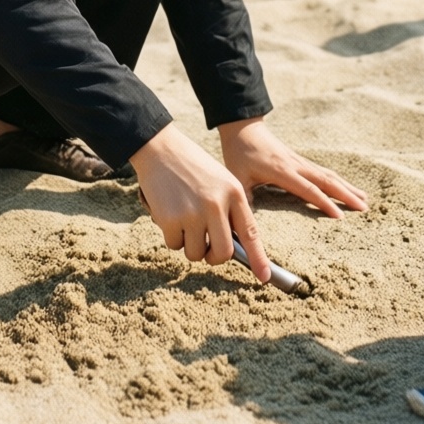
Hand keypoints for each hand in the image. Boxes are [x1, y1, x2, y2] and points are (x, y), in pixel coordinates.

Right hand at [130, 123, 272, 281]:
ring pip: (196, 253)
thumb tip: (231, 247)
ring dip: (189, 244)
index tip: (264, 277)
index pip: (250, 232)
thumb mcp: (219, 180)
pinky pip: (174, 245)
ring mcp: (193, 213)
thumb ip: (228, 209)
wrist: (160, 147)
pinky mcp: (170, 219)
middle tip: (206, 248)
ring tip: (183, 218)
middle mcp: (216, 204)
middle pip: (223, 253)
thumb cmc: (191, 166)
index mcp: (233, 192)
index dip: (258, 258)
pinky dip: (171, 236)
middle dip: (213, 256)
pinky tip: (168, 213)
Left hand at [218, 116, 366, 215]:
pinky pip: (322, 171)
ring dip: (346, 186)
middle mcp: (295, 164)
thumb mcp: (238, 177)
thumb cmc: (238, 153)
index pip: (308, 189)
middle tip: (364, 208)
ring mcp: (299, 160)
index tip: (340, 216)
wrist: (242, 127)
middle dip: (346, 194)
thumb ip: (246, 199)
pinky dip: (337, 180)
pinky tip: (346, 187)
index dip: (324, 203)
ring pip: (328, 174)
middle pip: (325, 180)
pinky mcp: (299, 159)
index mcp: (281, 170)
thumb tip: (248, 224)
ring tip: (364, 199)